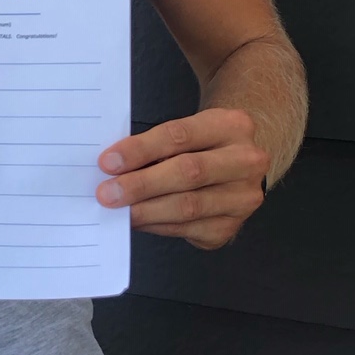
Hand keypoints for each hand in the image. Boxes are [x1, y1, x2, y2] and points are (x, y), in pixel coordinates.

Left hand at [96, 109, 267, 248]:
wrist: (236, 166)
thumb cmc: (201, 146)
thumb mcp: (187, 131)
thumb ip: (155, 146)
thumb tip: (113, 168)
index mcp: (231, 125)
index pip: (179, 136)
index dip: (141, 150)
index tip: (109, 162)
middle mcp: (245, 161)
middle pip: (189, 173)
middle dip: (142, 184)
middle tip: (108, 193)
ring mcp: (242, 197)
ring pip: (189, 206)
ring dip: (146, 210)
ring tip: (118, 210)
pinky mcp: (230, 226)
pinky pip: (187, 229)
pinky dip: (156, 225)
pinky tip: (138, 220)